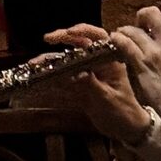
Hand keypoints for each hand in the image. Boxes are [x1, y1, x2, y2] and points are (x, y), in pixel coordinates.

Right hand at [40, 23, 148, 143]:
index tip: (68, 32)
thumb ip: (92, 85)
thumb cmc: (123, 112)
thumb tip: (77, 73)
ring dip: (52, 59)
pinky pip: (64, 76)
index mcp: (111, 61)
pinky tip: (38, 77)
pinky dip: (51, 76)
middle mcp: (99, 63)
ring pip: (69, 60)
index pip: (99, 38)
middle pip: (80, 44)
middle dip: (63, 38)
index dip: (83, 31)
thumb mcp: (108, 99)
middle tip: (47, 39)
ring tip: (35, 63)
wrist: (126, 129)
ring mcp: (88, 73)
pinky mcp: (80, 85)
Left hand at [111, 0, 160, 125]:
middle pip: (151, 14)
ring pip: (132, 29)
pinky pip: (124, 44)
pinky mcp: (140, 64)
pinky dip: (118, 40)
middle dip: (143, 16)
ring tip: (123, 37)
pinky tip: (116, 43)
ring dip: (125, 31)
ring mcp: (153, 53)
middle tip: (141, 25)